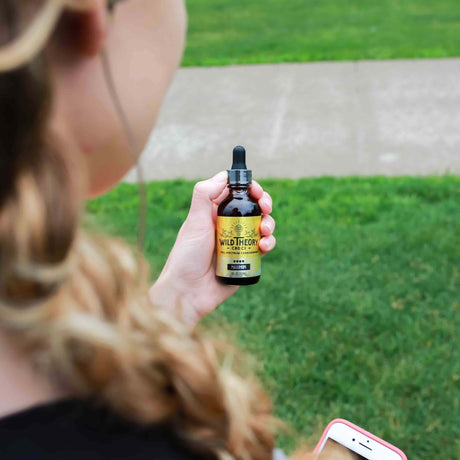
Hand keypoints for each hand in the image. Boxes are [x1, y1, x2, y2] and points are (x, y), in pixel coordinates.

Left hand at [149, 171, 275, 325]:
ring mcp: (238, 241)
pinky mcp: (246, 258)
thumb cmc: (186, 257)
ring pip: (262, 225)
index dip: (249, 187)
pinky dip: (269, 243)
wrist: (188, 292)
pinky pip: (263, 246)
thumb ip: (204, 195)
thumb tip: (223, 174)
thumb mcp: (194, 222)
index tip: (256, 191)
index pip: (235, 192)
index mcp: (213, 212)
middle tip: (265, 208)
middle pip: (253, 207)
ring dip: (269, 224)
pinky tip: (265, 246)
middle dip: (264, 204)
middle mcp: (227, 224)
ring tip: (265, 231)